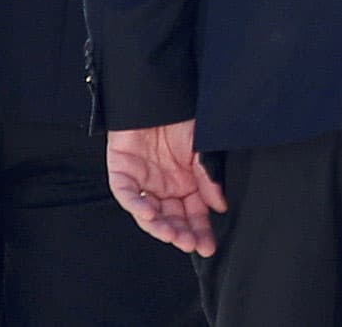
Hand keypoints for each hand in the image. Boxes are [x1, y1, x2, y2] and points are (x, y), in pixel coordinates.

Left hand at [106, 121, 226, 255]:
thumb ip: (208, 178)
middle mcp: (164, 188)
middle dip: (182, 233)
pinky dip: (137, 205)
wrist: (156, 96)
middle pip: (172, 218)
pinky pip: (127, 195)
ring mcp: (142, 182)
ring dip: (160, 227)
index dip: (200, 230)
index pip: (193, 214)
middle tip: (192, 244)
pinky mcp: (122, 173)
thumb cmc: (182, 119)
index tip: (208, 246)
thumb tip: (219, 206)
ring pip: (149, 214)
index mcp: (185, 184)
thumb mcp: (202, 150)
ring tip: (172, 235)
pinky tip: (149, 214)